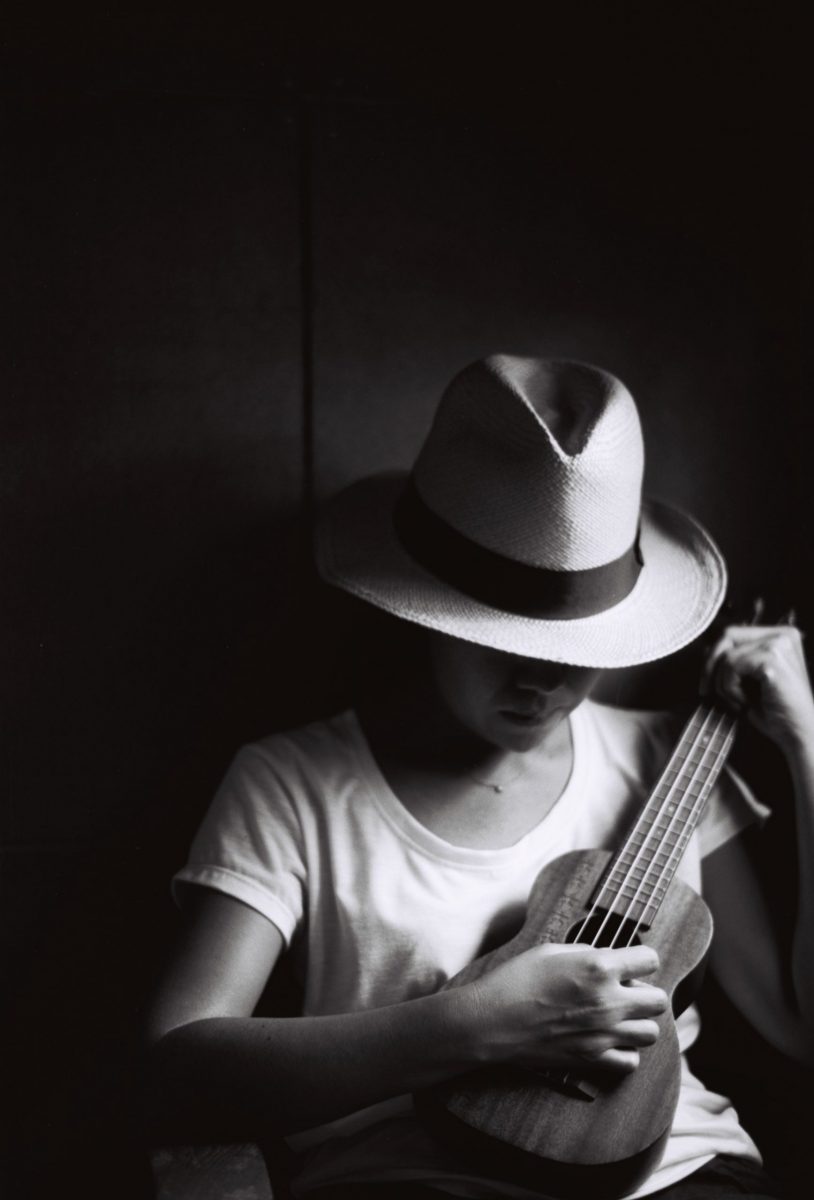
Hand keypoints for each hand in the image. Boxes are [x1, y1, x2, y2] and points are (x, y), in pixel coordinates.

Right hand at [465, 942, 666, 1076]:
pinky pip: (631, 1061)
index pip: (650, 960)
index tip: (631, 963)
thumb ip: (586, 953)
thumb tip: (606, 959)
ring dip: (638, 1023)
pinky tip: (609, 1039)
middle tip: (625, 991)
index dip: (642, 959)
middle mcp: (609, 1001)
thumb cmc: (515, 980)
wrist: (491, 1022)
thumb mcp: (550, 950)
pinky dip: (625, 1051)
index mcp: (599, 967)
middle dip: (645, 992)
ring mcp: (603, 1033)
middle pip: (659, 1001)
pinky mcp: (593, 1059)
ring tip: (618, 1016)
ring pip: (651, 1033)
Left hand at [702, 623, 813, 753]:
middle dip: (710, 666)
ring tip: (739, 702)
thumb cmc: (775, 712)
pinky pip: (731, 667)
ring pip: (726, 656)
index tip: (706, 682)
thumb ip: (735, 660)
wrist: (798, 735)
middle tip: (706, 691)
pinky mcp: (773, 660)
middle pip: (727, 636)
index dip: (713, 656)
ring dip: (723, 685)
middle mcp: (783, 634)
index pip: (733, 633)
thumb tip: (706, 650)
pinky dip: (730, 689)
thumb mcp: (750, 680)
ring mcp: (779, 645)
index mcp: (781, 635)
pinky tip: (745, 703)